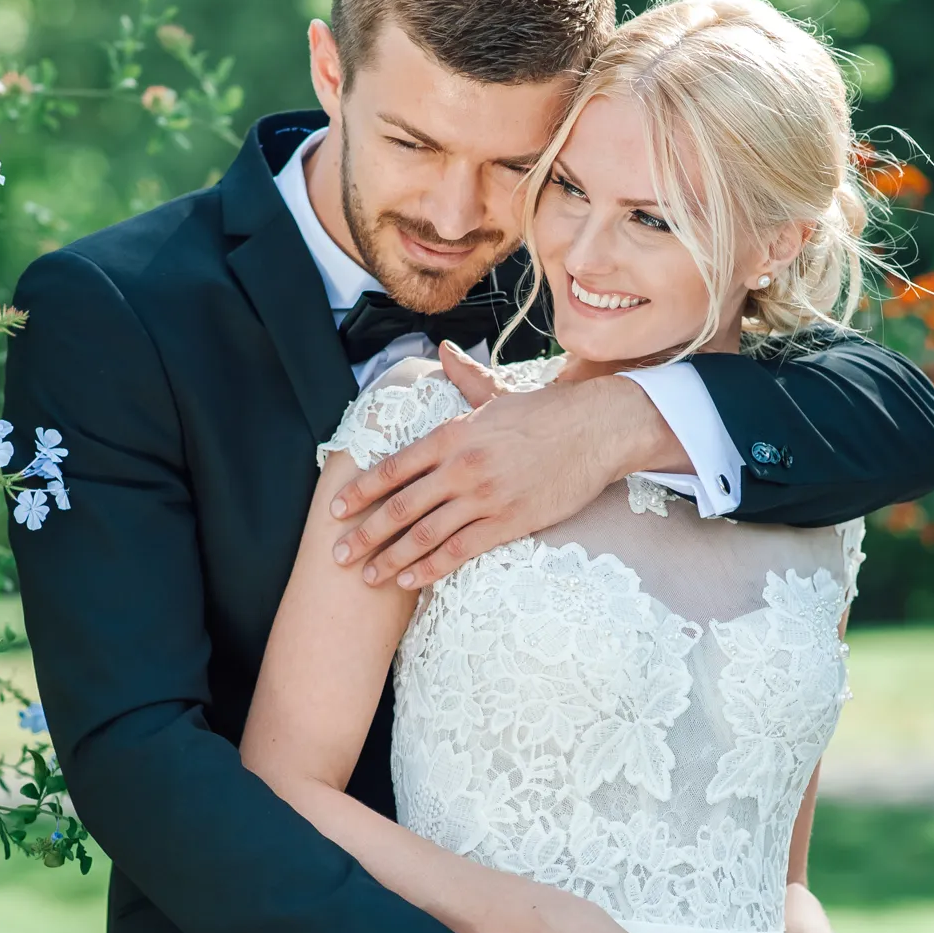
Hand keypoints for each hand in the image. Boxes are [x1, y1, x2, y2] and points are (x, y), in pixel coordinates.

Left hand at [327, 343, 671, 588]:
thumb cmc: (548, 412)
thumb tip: (442, 352)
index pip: (394, 467)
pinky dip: (431, 568)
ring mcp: (484, 496)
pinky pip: (461, 550)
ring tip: (367, 577)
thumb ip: (464, 380)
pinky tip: (411, 580)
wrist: (598, 428)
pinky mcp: (509, 521)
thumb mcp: (498, 394)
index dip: (361, 492)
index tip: (336, 510)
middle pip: (401, 506)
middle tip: (337, 556)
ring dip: (391, 558)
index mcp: (453, 435)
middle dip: (365, 534)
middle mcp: (461, 467)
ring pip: (425, 535)